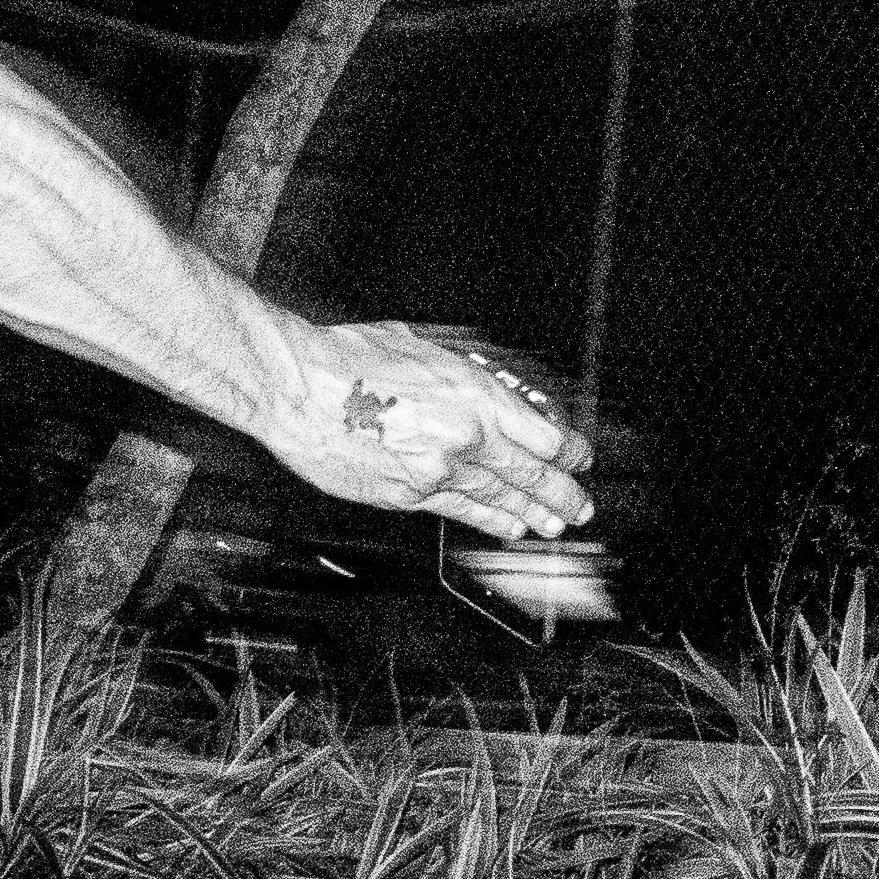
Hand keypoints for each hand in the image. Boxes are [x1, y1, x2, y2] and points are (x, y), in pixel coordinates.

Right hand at [276, 322, 592, 539]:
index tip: (579, 459)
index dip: (567, 452)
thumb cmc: (350, 360)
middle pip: (529, 473)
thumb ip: (463, 378)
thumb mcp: (427, 350)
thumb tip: (491, 392)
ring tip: (554, 526)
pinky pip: (459, 511)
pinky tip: (506, 527)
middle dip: (560, 493)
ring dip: (531, 514)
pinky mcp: (406, 495)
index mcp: (476, 395)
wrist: (297, 388)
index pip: (542, 434)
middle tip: (581, 507)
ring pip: (498, 497)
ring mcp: (436, 470)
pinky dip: (488, 521)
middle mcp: (465, 436)